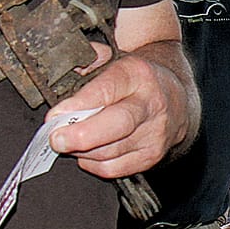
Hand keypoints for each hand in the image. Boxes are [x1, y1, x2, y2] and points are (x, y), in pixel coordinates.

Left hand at [50, 45, 197, 177]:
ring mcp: (154, 133)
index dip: (79, 105)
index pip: (107, 90)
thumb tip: (66, 72)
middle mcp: (150, 104)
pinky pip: (113, 168)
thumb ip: (89, 62)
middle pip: (116, 125)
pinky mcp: (151, 156)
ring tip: (69, 140)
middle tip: (56, 139)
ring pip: (109, 151)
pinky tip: (87, 152)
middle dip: (81, 135)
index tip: (55, 115)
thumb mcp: (115, 60)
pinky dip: (92, 164)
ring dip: (81, 150)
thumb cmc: (136, 82)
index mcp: (137, 74)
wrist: (174, 100)